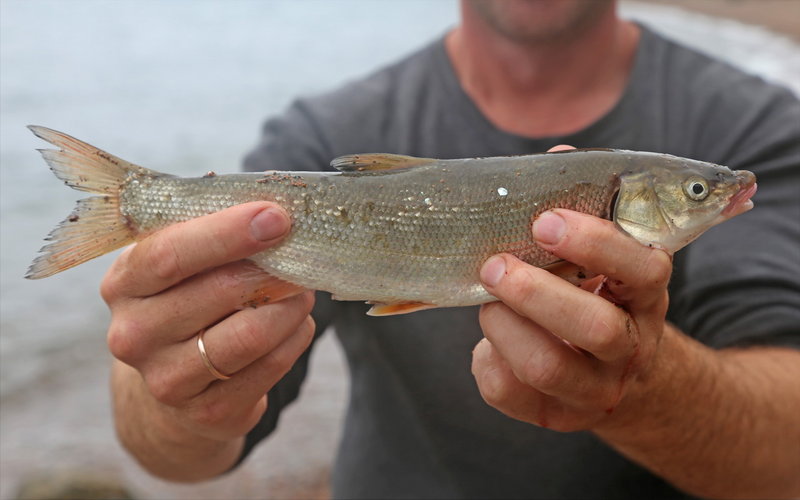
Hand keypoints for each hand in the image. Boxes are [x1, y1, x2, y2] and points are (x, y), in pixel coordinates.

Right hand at [101, 202, 313, 477]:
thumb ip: (211, 236)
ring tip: (303, 289)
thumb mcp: (181, 264)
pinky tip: (297, 323)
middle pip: (218, 291)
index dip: (227, 233)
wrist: (174, 382)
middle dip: (272, 267)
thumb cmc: (186, 301)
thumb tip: (274, 213)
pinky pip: (269, 367)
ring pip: (249, 335)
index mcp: (124, 283)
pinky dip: (295, 338)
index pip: (170, 254)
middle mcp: (134, 334)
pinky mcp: (208, 412)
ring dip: (290, 306)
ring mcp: (167, 379)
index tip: (276, 217)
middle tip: (304, 252)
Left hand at [472, 208, 670, 430]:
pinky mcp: (555, 416)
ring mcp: (595, 390)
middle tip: (495, 266)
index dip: (595, 244)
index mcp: (646, 299)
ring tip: (489, 300)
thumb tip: (515, 214)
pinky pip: (508, 390)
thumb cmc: (594, 302)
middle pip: (595, 328)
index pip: (643, 271)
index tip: (545, 223)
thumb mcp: (602, 271)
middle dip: (534, 292)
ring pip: (546, 366)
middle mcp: (630, 350)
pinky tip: (492, 340)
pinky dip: (487, 357)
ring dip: (503, 324)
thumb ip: (575, 246)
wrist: (612, 376)